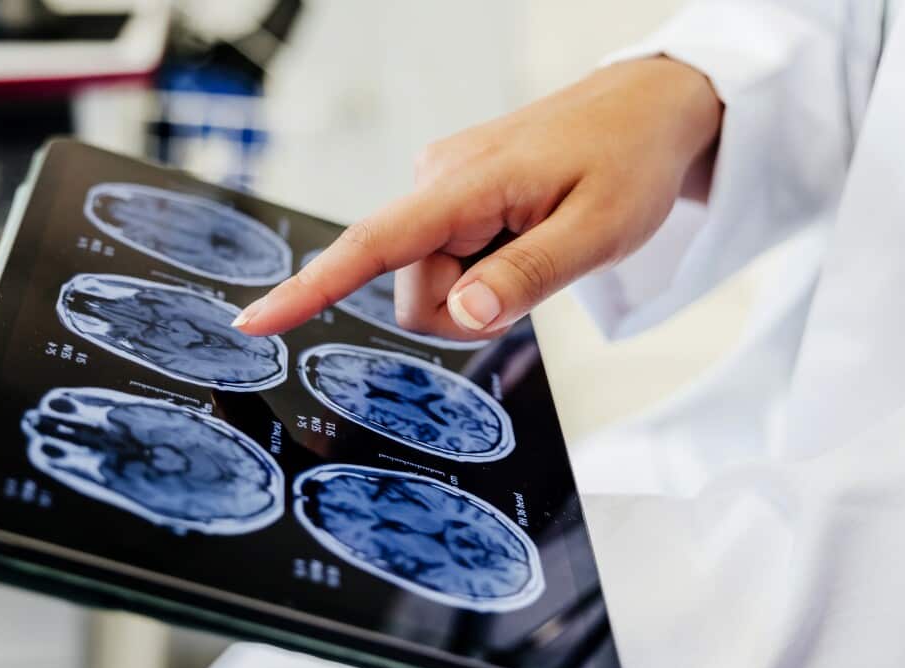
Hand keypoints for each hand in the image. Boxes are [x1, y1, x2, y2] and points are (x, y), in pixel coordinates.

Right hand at [232, 56, 721, 340]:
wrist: (649, 109)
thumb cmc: (630, 162)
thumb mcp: (600, 231)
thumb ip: (527, 276)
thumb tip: (460, 315)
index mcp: (466, 183)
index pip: (373, 244)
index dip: (311, 288)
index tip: (256, 322)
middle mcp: (439, 179)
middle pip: (413, 292)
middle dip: (466, 311)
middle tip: (535, 279)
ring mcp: (444, 187)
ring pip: (430, 284)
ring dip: (480, 291)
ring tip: (538, 248)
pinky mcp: (454, 196)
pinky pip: (447, 261)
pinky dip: (484, 270)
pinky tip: (523, 238)